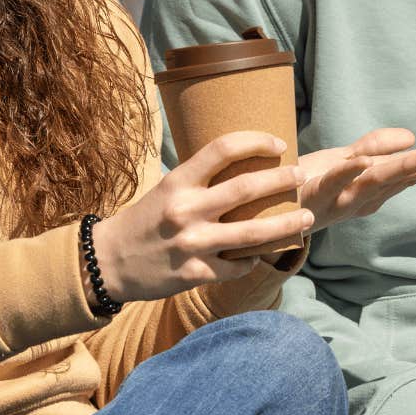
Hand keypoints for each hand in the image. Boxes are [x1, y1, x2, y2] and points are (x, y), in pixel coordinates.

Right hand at [91, 131, 311, 302]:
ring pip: (253, 233)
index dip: (256, 141)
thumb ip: (201, 181)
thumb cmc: (144, 221)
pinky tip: (263, 255)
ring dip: (287, 225)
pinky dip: (253, 260)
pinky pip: (236, 266)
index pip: (222, 149)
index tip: (279, 143)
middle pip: (246, 188)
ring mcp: (191, 244)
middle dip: (282, 180)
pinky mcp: (194, 274)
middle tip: (302, 176)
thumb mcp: (167, 189)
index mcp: (178, 182)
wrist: (107, 262)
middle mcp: (186, 210)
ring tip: (308, 218)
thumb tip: (247, 167)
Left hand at [297, 128, 415, 231]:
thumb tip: (412, 137)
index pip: (413, 171)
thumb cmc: (304, 184)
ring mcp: (336, 199)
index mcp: (372, 189)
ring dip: (403, 167)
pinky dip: (347, 173)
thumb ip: (375, 147)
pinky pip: (330, 184)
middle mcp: (360, 198)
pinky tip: (364, 161)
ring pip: (375, 181)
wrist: (258, 214)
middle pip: (403, 176)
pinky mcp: (308, 196)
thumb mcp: (343, 161)